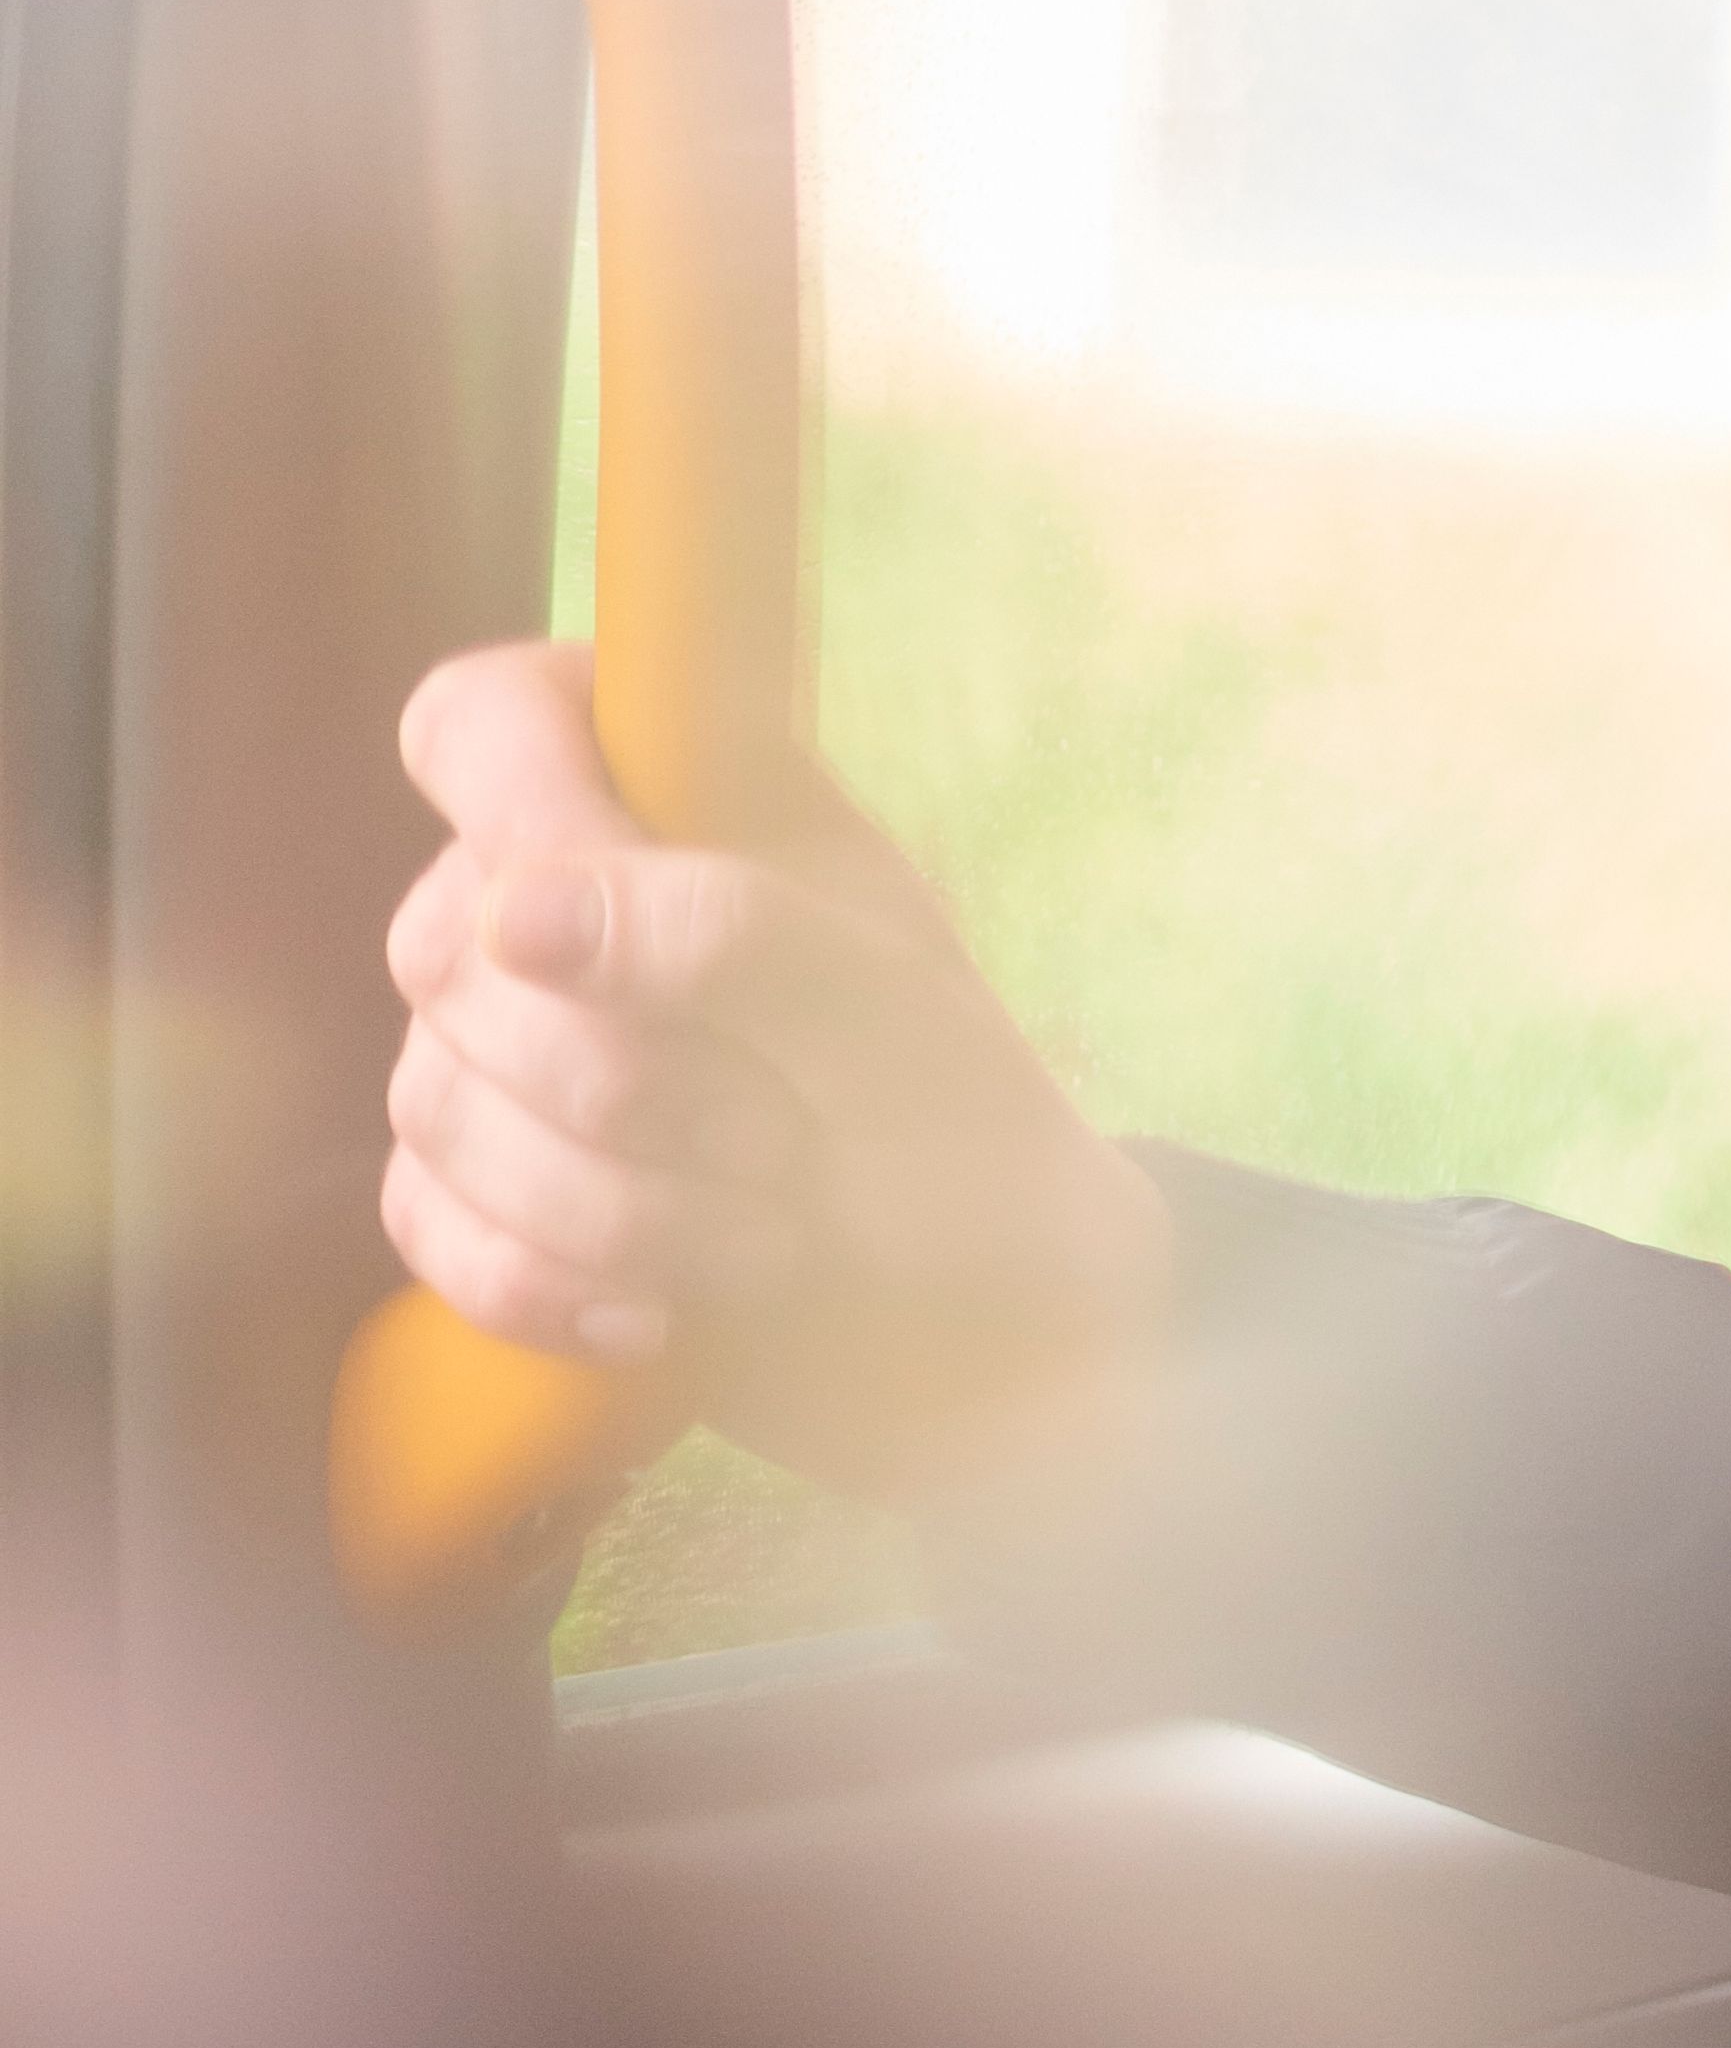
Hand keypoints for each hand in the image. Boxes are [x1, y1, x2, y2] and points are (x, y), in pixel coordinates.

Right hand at [380, 641, 1173, 1498]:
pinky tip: (662, 1317)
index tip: (606, 916)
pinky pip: (424, 1220)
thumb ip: (734, 932)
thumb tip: (519, 914)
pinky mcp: (475, 1188)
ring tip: (772, 1236)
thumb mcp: (897, 1020)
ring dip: (614, 1203)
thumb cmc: (965, 1138)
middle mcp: (566, 907)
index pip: (493, 721)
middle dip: (627, 1081)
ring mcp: (502, 1048)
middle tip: (790, 1141)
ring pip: (434, 1101)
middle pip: (454, 948)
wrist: (989, 1326)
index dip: (518, 809)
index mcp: (683, 804)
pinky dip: (547, 1282)